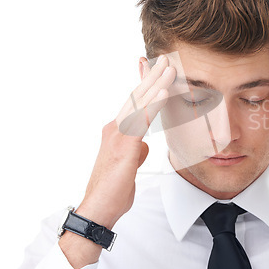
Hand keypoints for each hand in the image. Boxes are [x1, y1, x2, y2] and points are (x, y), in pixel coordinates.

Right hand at [59, 54, 174, 268]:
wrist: (98, 209)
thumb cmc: (113, 189)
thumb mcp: (129, 165)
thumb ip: (135, 150)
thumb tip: (143, 145)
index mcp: (117, 131)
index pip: (134, 103)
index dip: (146, 85)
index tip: (156, 69)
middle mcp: (115, 128)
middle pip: (137, 96)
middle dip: (153, 76)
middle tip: (167, 59)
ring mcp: (118, 135)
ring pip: (139, 103)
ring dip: (156, 83)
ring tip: (170, 67)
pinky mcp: (124, 145)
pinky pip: (142, 120)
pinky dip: (153, 104)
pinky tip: (164, 91)